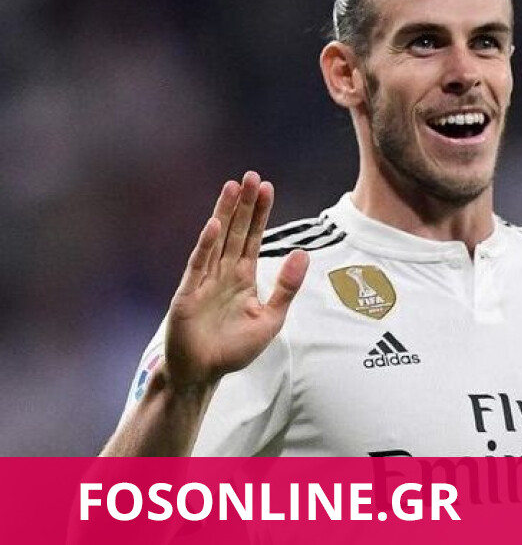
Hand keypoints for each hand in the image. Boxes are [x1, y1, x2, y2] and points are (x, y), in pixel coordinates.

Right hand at [163, 172, 308, 388]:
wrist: (204, 374)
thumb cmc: (234, 349)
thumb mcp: (271, 319)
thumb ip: (287, 287)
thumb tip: (303, 253)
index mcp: (243, 277)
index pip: (253, 237)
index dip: (260, 213)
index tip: (268, 187)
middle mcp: (223, 273)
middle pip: (236, 231)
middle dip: (243, 204)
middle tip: (251, 175)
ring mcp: (204, 281)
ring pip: (217, 240)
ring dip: (224, 214)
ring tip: (232, 187)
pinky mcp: (188, 295)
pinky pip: (198, 266)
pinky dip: (205, 246)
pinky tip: (214, 225)